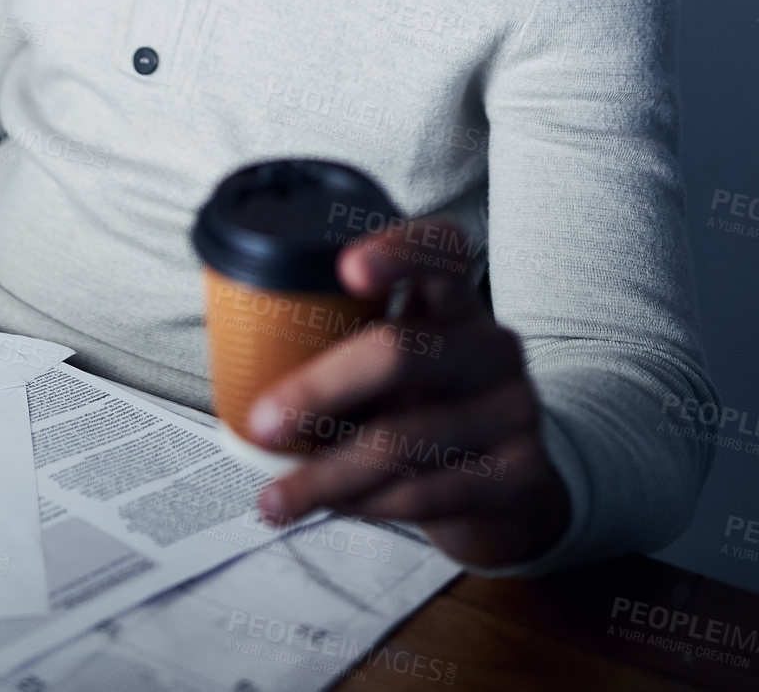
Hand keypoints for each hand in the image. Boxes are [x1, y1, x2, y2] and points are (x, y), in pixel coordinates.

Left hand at [243, 215, 571, 569]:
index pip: (442, 250)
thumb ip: (344, 352)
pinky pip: (425, 492)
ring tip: (274, 499)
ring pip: (405, 439)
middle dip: (320, 389)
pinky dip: (365, 506)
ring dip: (326, 474)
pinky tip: (333, 508)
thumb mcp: (396, 371)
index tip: (346, 269)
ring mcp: (514, 408)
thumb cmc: (425, 410)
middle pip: (403, 351)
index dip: (398, 250)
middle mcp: (492, 344)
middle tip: (261, 423)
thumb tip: (237, 364)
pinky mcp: (520, 475)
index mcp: (454, 302)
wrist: (512, 494)